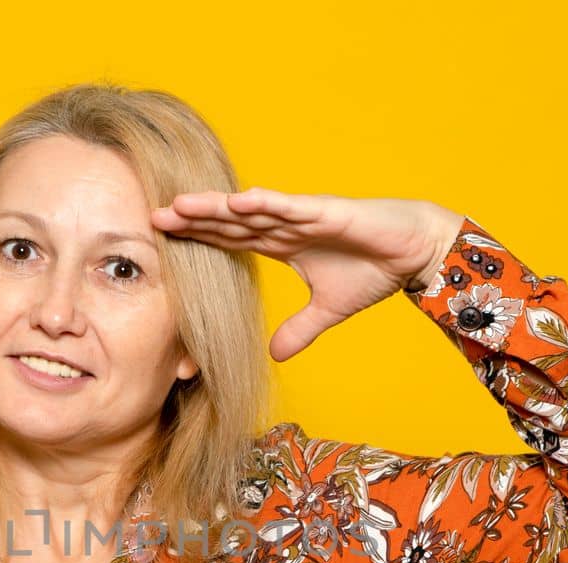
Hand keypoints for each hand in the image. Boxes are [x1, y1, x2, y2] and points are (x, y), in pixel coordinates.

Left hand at [150, 188, 465, 361]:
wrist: (414, 251)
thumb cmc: (373, 270)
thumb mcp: (328, 310)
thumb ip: (300, 330)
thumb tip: (274, 355)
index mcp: (282, 243)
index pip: (230, 239)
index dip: (198, 237)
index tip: (162, 238)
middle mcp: (286, 224)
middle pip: (230, 222)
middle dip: (194, 220)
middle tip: (153, 217)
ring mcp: (304, 215)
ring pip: (252, 210)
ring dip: (218, 208)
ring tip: (181, 205)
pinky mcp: (328, 212)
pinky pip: (291, 208)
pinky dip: (265, 204)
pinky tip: (238, 201)